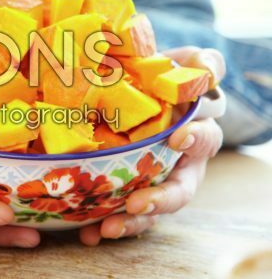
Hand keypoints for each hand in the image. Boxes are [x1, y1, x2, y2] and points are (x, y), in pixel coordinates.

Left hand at [79, 47, 225, 245]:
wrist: (135, 91)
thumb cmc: (163, 79)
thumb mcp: (184, 64)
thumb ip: (201, 63)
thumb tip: (208, 69)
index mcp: (195, 133)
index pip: (204, 138)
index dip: (195, 139)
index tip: (177, 138)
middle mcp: (179, 165)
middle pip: (179, 189)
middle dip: (160, 200)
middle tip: (138, 203)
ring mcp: (154, 182)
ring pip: (149, 211)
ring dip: (131, 222)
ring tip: (107, 228)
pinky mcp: (129, 192)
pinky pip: (121, 213)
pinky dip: (104, 224)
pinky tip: (87, 233)